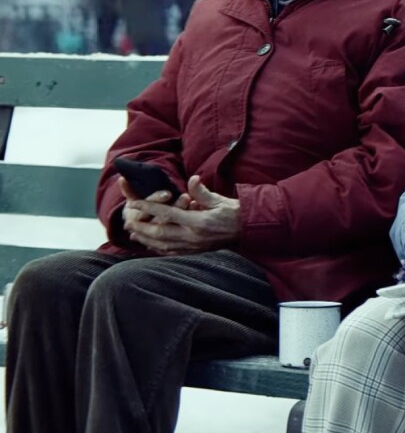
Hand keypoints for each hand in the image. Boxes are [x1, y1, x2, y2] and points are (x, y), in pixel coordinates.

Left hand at [124, 175, 240, 255]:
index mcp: (199, 222)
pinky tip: (151, 245)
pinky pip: (172, 253)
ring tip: (134, 234)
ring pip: (163, 245)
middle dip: (141, 228)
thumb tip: (192, 179)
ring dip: (146, 240)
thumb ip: (201, 192)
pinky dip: (158, 249)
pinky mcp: (196, 252)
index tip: (135, 203)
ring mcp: (194, 247)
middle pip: (160, 234)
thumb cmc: (235, 212)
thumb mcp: (219, 199)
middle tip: (128, 222)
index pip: (167, 214)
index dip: (149, 208)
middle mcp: (194, 237)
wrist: (249, 230)